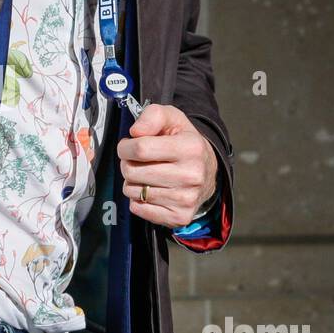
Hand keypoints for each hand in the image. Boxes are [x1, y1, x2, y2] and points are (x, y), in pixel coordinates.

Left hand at [117, 102, 218, 227]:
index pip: (140, 149)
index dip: (126, 146)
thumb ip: (152, 115)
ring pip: (132, 191)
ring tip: (146, 174)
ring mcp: (186, 199)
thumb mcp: (172, 118)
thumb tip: (135, 132)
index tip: (128, 146)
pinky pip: (138, 209)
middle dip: (127, 163)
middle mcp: (191, 175)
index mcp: (191, 148)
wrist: (207, 173)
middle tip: (137, 161)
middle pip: (133, 171)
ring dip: (132, 182)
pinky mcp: (179, 217)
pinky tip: (151, 190)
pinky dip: (138, 200)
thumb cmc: (184, 143)